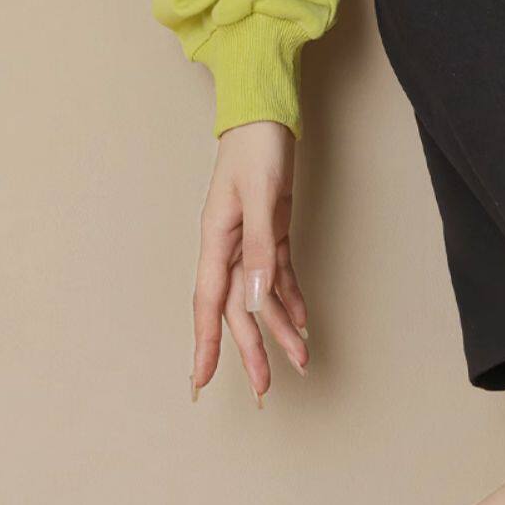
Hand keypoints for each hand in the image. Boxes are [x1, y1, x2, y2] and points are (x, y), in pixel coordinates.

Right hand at [191, 121, 310, 403]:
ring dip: (281, 330)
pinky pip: (279, 277)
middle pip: (238, 310)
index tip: (201, 380)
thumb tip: (255, 300)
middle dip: (251, 351)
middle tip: (265, 391)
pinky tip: (303, 324)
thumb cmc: (257, 149)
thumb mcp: (262, 199)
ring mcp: (250, 243)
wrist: (267, 113)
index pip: (209, 304)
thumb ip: (259, 251)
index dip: (206, 344)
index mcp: (216, 240)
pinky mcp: (272, 235)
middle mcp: (230, 248)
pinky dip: (292, 300)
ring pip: (262, 299)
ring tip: (301, 361)